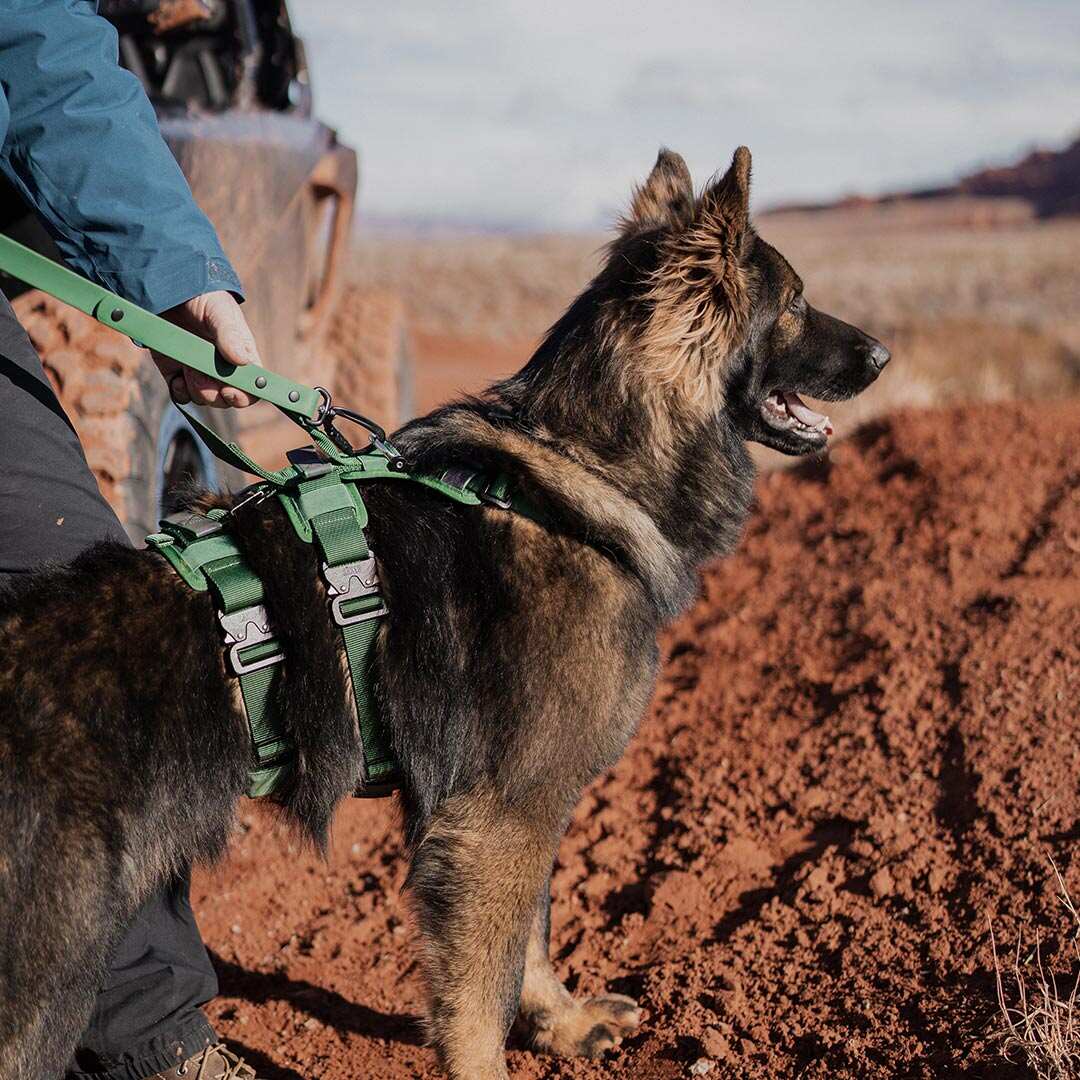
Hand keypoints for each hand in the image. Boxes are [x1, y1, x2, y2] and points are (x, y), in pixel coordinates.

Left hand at [152, 291, 259, 407]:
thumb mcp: (219, 312)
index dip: (244, 395)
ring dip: (197, 390)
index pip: (252, 387)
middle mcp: (223, 369)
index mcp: (241, 356)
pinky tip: (177, 377)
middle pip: (227, 399)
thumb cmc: (203, 297)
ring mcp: (199, 372)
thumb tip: (242, 361)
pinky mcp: (177, 373)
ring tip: (188, 368)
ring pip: (205, 398)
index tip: (230, 391)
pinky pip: (182, 395)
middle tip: (202, 377)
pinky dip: (180, 391)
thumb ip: (229, 335)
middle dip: (216, 395)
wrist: (169, 288)